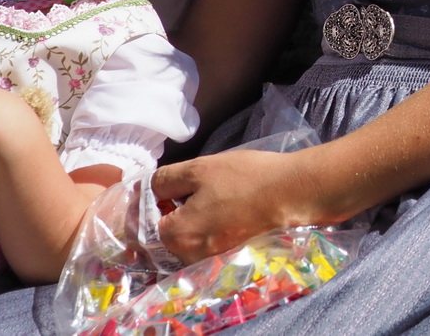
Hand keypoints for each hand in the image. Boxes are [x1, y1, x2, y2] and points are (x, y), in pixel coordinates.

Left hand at [152, 149, 326, 263]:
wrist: (287, 192)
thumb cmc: (241, 177)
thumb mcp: (196, 170)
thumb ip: (162, 181)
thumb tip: (144, 191)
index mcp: (175, 236)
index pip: (142, 224)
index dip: (147, 202)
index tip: (165, 184)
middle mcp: (188, 257)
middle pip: (161, 235)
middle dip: (165, 211)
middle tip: (184, 186)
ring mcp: (208, 259)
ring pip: (181, 239)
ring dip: (183, 218)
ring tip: (203, 194)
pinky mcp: (224, 255)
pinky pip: (200, 243)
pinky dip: (200, 226)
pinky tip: (216, 206)